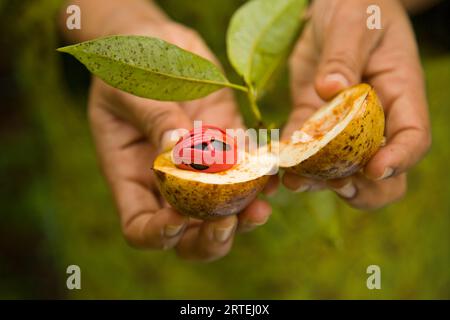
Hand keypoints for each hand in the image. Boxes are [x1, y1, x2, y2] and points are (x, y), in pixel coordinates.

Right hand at [89, 21, 274, 260]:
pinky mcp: (229, 145)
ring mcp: (201, 167)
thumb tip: (179, 152)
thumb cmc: (129, 63)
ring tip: (261, 208)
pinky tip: (273, 174)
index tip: (178, 218)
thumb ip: (155, 121)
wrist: (158, 42)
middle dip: (209, 239)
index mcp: (132, 175)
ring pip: (223, 211)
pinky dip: (261, 179)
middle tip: (228, 223)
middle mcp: (168, 181)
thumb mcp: (131, 89)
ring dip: (243, 216)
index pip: (140, 226)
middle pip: (187, 234)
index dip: (158, 234)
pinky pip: (246, 173)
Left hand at [283, 0, 430, 209]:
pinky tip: (276, 165)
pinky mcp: (313, 122)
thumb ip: (344, 55)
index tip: (373, 168)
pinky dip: (292, 162)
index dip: (398, 159)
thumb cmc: (355, 6)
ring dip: (319, 182)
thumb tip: (332, 90)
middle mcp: (376, 119)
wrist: (331, 7)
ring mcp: (343, 126)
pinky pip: (304, 151)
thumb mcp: (353, 22)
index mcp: (400, 94)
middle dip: (361, 187)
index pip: (412, 138)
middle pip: (382, 173)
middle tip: (334, 185)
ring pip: (341, 170)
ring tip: (294, 182)